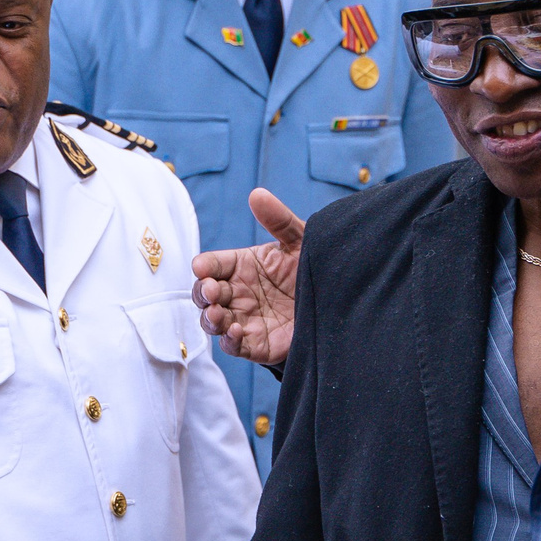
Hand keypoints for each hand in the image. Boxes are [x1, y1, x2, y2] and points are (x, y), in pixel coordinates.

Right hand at [191, 188, 303, 366]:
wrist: (339, 303)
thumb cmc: (312, 268)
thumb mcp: (300, 241)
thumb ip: (279, 220)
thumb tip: (257, 194)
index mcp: (242, 266)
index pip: (213, 265)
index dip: (204, 266)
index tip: (201, 267)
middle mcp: (238, 293)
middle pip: (206, 294)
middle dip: (203, 293)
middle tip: (212, 291)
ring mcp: (245, 319)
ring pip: (214, 321)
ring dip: (210, 318)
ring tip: (217, 314)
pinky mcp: (256, 345)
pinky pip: (234, 346)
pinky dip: (230, 341)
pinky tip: (235, 331)